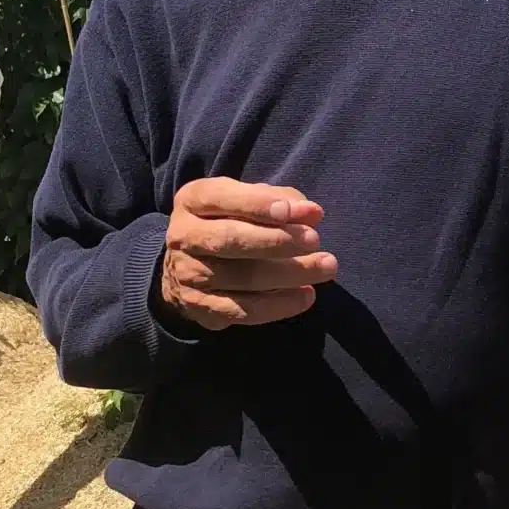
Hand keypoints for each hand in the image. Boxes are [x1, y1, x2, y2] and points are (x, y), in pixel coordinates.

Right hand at [160, 178, 336, 331]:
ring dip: (289, 273)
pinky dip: (278, 305)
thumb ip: (278, 200)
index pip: (221, 199)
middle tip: (315, 240)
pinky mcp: (200, 307)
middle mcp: (183, 237)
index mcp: (192, 201)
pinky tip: (305, 296)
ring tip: (325, 267)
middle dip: (277, 240)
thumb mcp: (246, 199)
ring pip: (241, 277)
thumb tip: (310, 213)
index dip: (258, 204)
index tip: (293, 211)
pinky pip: (243, 310)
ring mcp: (188, 275)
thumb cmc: (228, 221)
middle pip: (230, 239)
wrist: (188, 264)